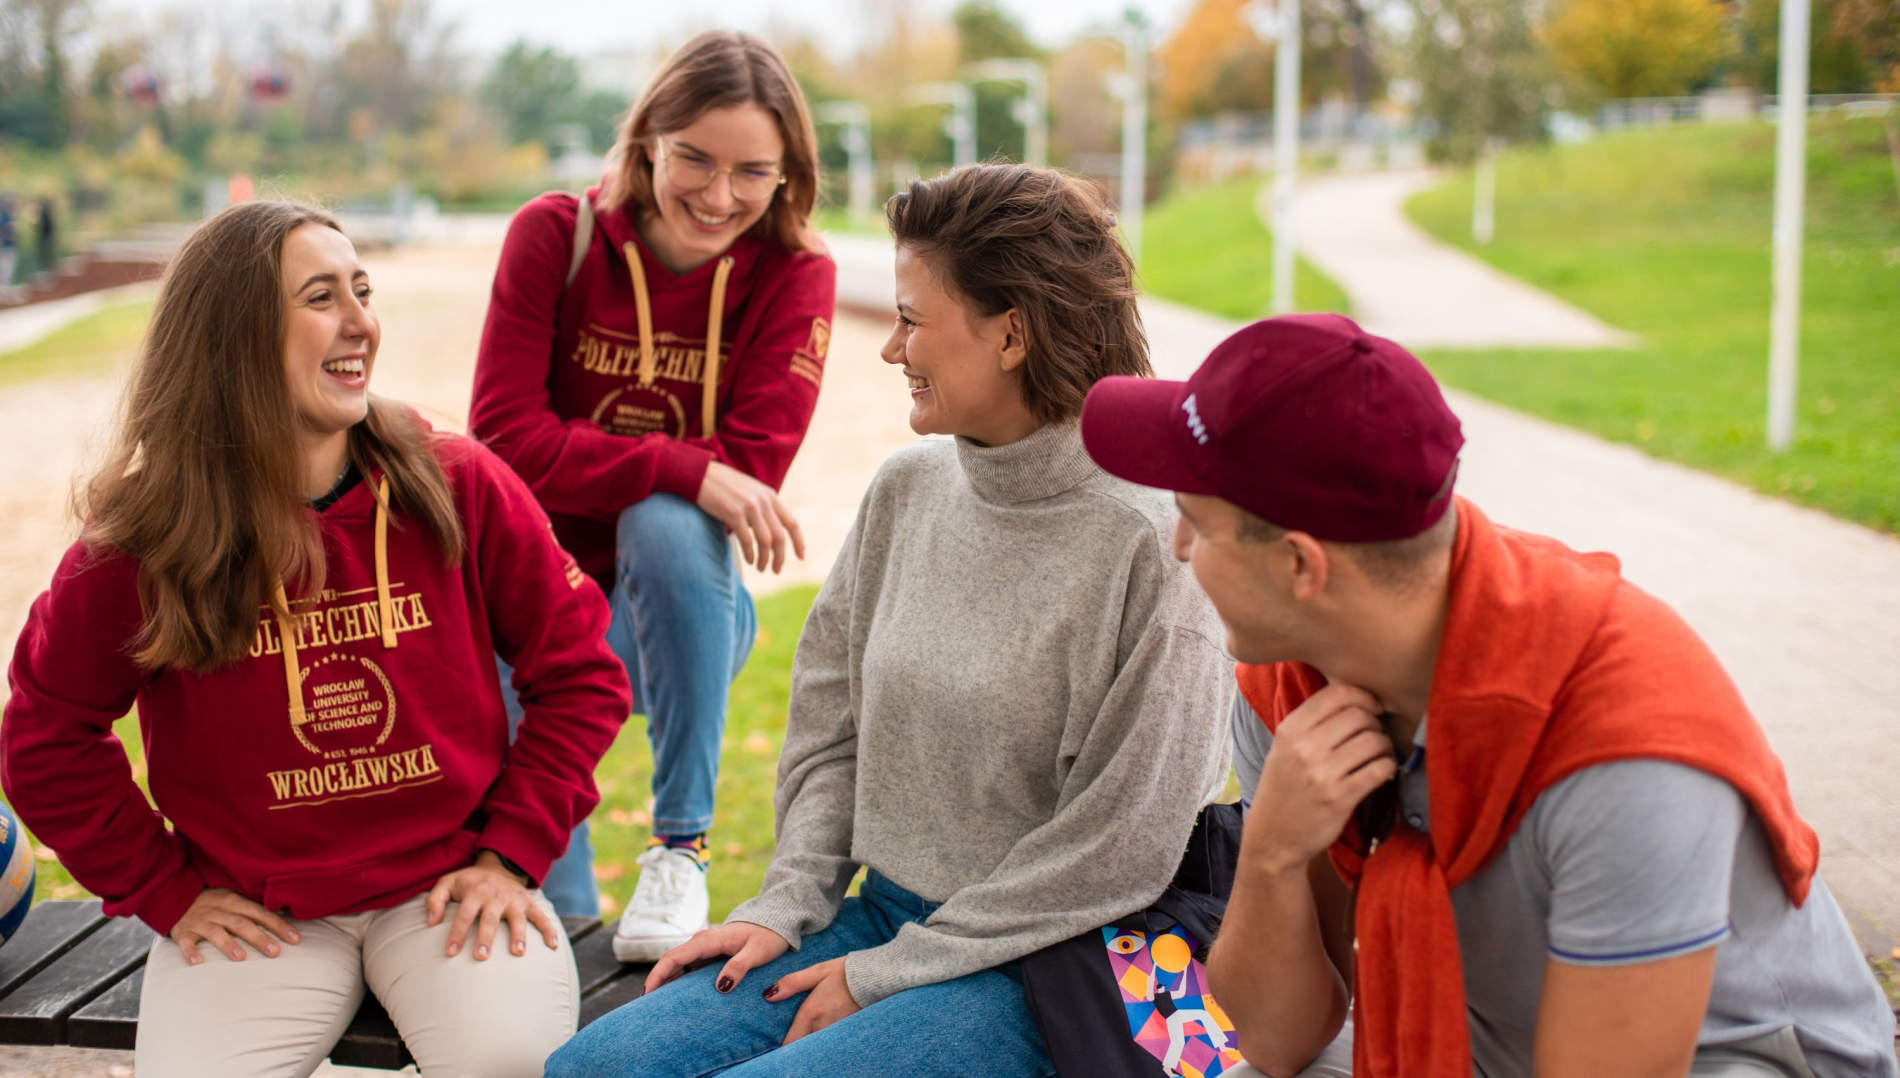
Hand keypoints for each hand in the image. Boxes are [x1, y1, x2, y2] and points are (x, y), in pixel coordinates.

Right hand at [170, 888, 300, 964]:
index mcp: (235, 901)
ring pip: (215, 932)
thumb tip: (288, 916)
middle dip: (259, 937)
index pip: (260, 913)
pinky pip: (186, 943)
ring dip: (228, 944)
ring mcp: (200, 921)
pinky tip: (197, 963)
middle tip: (275, 952)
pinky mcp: (184, 932)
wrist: (178, 898)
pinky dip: (190, 952)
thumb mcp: (235, 899)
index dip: (278, 925)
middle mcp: (219, 910)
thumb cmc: (215, 903)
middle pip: (241, 923)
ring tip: (242, 958)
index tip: (295, 939)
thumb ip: (255, 909)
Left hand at [425, 851, 560, 959]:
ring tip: (517, 953)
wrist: (500, 866)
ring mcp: (515, 900)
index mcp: (476, 891)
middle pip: (490, 919)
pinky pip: (541, 916)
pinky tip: (552, 946)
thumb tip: (430, 922)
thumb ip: (435, 899)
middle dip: (486, 938)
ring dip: (518, 935)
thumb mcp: (448, 882)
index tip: (450, 953)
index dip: (457, 933)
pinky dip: (549, 930)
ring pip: (518, 919)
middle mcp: (496, 896)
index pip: (465, 914)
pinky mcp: (529, 903)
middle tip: (481, 957)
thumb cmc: (470, 881)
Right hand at [644, 920, 788, 994]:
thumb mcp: (757, 952)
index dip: (658, 974)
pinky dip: (679, 980)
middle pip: (671, 961)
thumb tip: (721, 986)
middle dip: (657, 981)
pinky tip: (676, 996)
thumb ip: (739, 967)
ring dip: (666, 982)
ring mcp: (705, 947)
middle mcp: (702, 941)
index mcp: (708, 940)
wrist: (776, 922)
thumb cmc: (768, 936)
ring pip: (679, 965)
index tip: (648, 993)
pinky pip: (689, 967)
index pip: (674, 956)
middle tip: (647, 1007)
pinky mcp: (710, 954)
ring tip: (657, 1005)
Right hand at [695, 461, 805, 573]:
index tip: (801, 557)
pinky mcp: (734, 513)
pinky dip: (750, 554)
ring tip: (762, 568)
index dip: (799, 542)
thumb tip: (773, 532)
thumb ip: (764, 507)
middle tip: (776, 570)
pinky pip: (747, 540)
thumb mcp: (751, 492)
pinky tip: (749, 560)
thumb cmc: (724, 487)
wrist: (701, 475)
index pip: (791, 523)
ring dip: (765, 559)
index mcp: (770, 496)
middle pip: (780, 536)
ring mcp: (749, 507)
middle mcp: (763, 501)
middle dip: (780, 557)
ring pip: (766, 541)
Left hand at [764, 956, 860, 1044]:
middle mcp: (823, 1026)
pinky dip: (824, 1038)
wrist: (876, 977)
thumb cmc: (844, 972)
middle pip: (803, 1046)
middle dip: (796, 1044)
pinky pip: (830, 1039)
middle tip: (790, 1037)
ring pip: (816, 1044)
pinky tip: (823, 1028)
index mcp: (811, 1013)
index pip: (790, 1042)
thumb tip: (768, 995)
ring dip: (810, 1041)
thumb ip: (792, 983)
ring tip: (805, 1033)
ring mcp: (836, 1031)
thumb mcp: (817, 971)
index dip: (782, 1045)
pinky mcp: (847, 1030)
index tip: (776, 1041)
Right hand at [1247, 683, 1396, 876]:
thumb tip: (1356, 700)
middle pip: (1359, 715)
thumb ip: (1311, 723)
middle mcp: (1304, 748)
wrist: (1273, 837)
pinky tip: (1382, 771)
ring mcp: (1322, 774)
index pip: (1337, 693)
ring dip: (1385, 746)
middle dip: (1376, 723)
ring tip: (1380, 754)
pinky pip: (1379, 769)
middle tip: (1376, 736)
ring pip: (1374, 741)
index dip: (1364, 696)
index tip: (1372, 708)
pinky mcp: (1340, 798)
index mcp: (1290, 730)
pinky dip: (1388, 767)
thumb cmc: (1284, 789)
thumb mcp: (1284, 749)